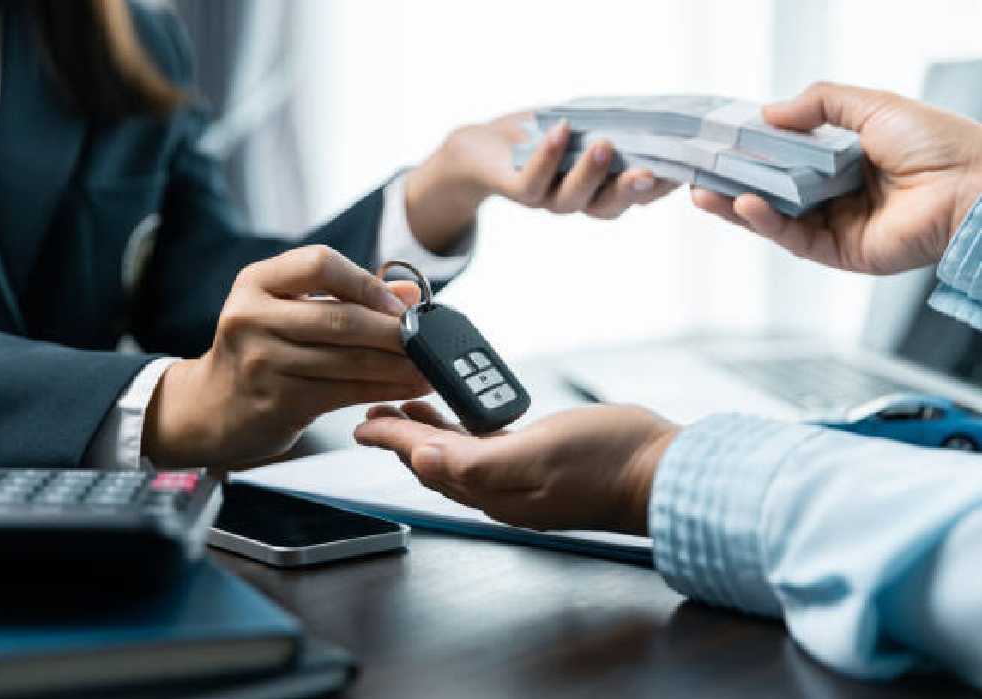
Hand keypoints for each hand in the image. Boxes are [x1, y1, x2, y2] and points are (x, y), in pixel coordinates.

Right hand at [142, 245, 431, 470]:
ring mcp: (262, 361)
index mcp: (256, 282)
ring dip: (397, 365)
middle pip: (340, 317)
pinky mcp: (277, 401)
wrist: (209, 408)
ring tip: (428, 365)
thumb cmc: (258, 351)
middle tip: (427, 338)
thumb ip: (346, 296)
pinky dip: (383, 389)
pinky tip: (407, 387)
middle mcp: (252, 317)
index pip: (319, 263)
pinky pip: (344, 392)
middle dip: (393, 331)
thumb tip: (409, 291)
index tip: (399, 305)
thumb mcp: (287, 311)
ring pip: (348, 360)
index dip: (366, 283)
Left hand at [354, 401, 679, 533]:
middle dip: (401, 437)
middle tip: (375, 411)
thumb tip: (422, 462)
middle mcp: (502, 491)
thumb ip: (477, 463)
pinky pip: (487, 448)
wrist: (662, 471)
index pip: (428, 461)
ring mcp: (522, 480)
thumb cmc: (608, 462)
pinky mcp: (541, 465)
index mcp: (494, 490)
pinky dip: (463, 430)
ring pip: (458, 456)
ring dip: (428, 432)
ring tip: (407, 407)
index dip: (393, 439)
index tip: (363, 421)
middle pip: (436, 462)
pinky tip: (463, 416)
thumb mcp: (539, 455)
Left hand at [404, 111, 679, 251]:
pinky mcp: (515, 189)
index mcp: (599, 190)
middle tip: (650, 172)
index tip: (684, 170)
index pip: (636, 196)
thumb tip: (661, 111)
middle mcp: (576, 201)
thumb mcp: (585, 128)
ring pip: (571, 199)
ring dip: (590, 173)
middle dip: (630, 190)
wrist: (480, 149)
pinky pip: (533, 181)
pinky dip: (547, 156)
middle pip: (608, 206)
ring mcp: (545, 198)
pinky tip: (561, 130)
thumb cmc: (541, 135)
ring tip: (605, 144)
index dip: (659, 188)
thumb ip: (618, 126)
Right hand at [692, 81, 981, 273]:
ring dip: (737, 206)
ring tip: (705, 193)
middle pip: (771, 192)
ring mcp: (834, 225)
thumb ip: (819, 104)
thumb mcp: (871, 106)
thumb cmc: (935, 143)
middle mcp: (835, 194)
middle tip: (697, 175)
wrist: (971, 185)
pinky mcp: (837, 252)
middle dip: (731, 184)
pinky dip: (765, 222)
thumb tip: (767, 113)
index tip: (718, 145)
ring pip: (773, 218)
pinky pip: (792, 238)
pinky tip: (745, 205)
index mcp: (843, 159)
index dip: (751, 152)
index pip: (784, 158)